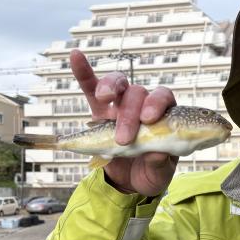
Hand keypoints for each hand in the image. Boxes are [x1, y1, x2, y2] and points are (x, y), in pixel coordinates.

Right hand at [70, 49, 177, 195]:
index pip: (164, 98)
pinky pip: (90, 87)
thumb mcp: (160, 174)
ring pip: (117, 85)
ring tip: (103, 98)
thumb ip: (160, 162)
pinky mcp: (99, 111)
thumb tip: (157, 152)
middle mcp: (143, 106)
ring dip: (110, 86)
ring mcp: (120, 106)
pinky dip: (83, 72)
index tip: (148, 119)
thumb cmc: (150, 173)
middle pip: (137, 93)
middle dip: (129, 113)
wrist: (130, 183)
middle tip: (123, 139)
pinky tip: (76, 56)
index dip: (156, 104)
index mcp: (164, 116)